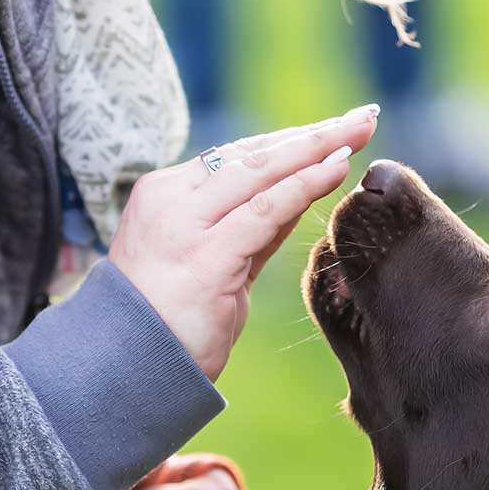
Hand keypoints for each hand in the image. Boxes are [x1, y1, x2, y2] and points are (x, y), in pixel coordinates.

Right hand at [110, 105, 379, 379]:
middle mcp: (170, 200)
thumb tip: (296, 197)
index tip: (333, 130)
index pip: (237, 158)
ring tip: (360, 132)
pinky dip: (305, 185)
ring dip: (317, 149)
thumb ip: (249, 231)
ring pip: (261, 172)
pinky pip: (265, 210)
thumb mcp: (213, 264)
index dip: (289, 142)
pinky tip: (337, 169)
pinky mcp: (205, 255)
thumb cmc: (169, 327)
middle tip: (362, 117)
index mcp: (165, 195)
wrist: (125, 372)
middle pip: (253, 155)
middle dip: (313, 135)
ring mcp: (185, 225)